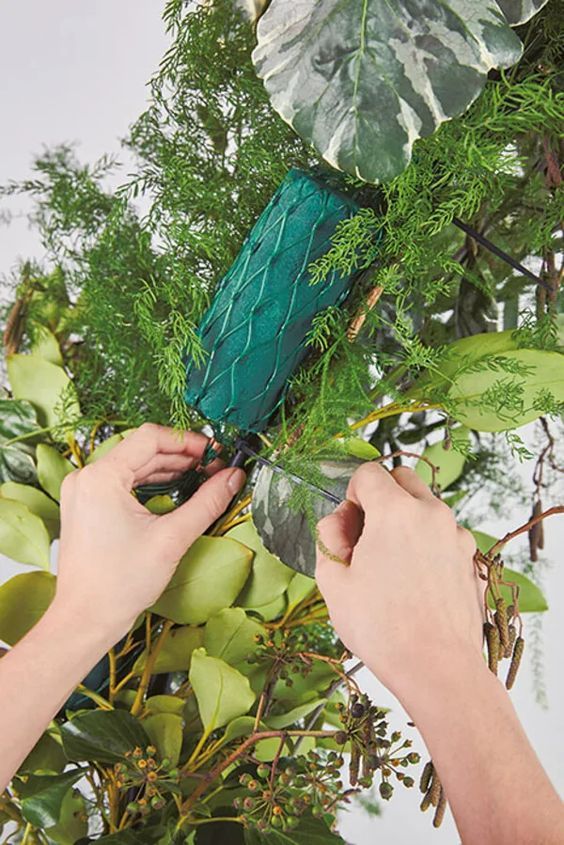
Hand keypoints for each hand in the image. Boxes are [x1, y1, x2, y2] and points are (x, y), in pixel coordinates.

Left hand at [52, 424, 244, 645]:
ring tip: (202, 477)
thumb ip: (207, 502)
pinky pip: (123, 481)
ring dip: (168, 468)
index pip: (150, 438)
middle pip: (142, 449)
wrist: (85, 619)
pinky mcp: (87, 505)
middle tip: (215, 467)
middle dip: (182, 456)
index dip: (188, 441)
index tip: (215, 452)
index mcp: (101, 478)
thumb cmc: (119, 584)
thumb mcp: (172, 538)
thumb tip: (233, 477)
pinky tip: (177, 490)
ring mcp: (84, 491)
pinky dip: (151, 482)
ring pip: (134, 464)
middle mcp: (87, 477)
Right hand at [315, 463, 483, 700]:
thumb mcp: (333, 581)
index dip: (351, 495)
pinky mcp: (471, 559)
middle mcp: (432, 513)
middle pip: (403, 479)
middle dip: (381, 497)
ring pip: (426, 507)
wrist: (437, 668)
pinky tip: (415, 583)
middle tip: (367, 539)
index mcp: (396, 511)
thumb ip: (327, 536)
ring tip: (391, 567)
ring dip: (406, 521)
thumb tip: (338, 520)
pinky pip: (443, 535)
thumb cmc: (382, 628)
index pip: (368, 473)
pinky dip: (427, 544)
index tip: (349, 527)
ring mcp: (457, 536)